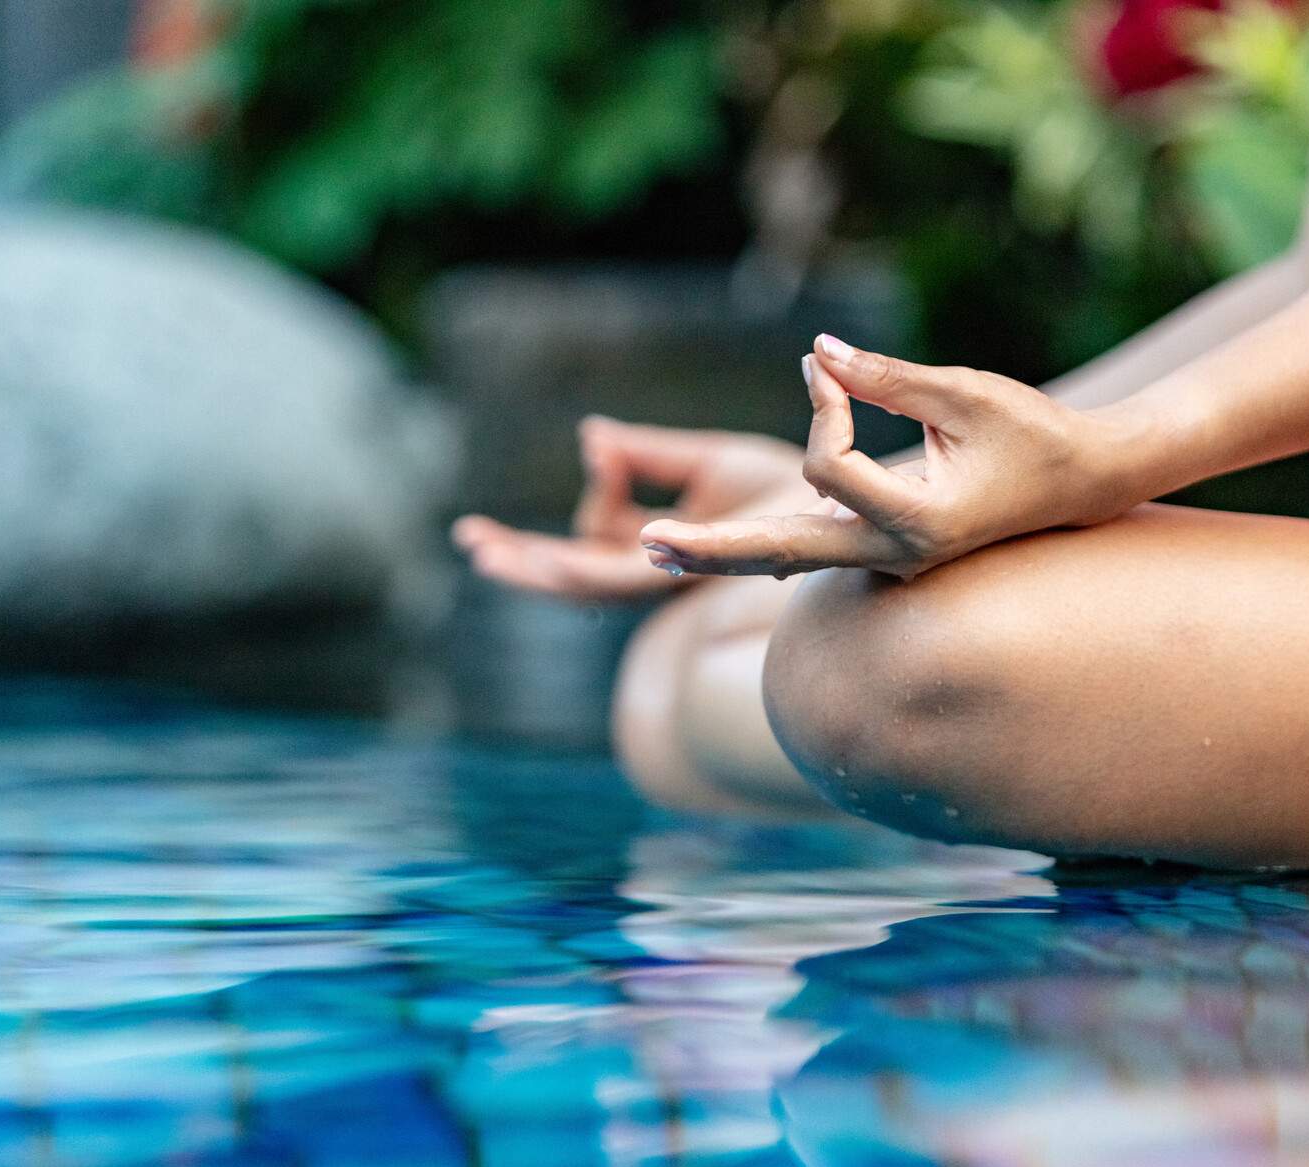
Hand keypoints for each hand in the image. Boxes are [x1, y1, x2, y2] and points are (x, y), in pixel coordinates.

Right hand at [452, 417, 807, 599]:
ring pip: (585, 582)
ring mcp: (667, 585)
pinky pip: (613, 582)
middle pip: (576, 569)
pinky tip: (547, 558)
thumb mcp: (709, 463)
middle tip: (471, 541)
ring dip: (534, 567)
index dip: (597, 494)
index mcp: (667, 544)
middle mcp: (661, 573)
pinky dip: (575, 569)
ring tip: (486, 551)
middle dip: (523, 556)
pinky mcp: (679, 585)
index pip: (604, 534)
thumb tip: (589, 438)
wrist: (837, 515)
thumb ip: (647, 456)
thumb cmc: (789, 492)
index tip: (600, 443)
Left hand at [639, 336, 1140, 579]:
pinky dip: (759, 547)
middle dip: (711, 548)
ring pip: (788, 561)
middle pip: (782, 555)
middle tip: (645, 546)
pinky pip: (809, 553)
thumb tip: (816, 351)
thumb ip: (885, 376)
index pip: (830, 466)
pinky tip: (707, 552)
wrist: (1084, 484)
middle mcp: (893, 555)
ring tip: (651, 551)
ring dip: (720, 552)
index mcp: (917, 523)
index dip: (823, 406)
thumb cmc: (1034, 433)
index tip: (828, 368)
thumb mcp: (963, 392)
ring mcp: (884, 562)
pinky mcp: (880, 550)